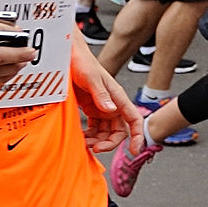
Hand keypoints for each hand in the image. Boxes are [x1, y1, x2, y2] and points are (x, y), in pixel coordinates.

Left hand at [71, 33, 140, 153]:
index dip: (138, 136)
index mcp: (117, 97)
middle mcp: (112, 104)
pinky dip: (89, 135)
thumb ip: (101, 94)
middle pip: (118, 131)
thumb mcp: (91, 78)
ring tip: (85, 143)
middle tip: (96, 148)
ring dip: (97, 140)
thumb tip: (111, 110)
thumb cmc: (82, 62)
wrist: (69, 56)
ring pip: (105, 132)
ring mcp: (102, 107)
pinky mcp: (91, 108)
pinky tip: (82, 137)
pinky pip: (94, 127)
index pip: (134, 119)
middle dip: (109, 142)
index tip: (135, 150)